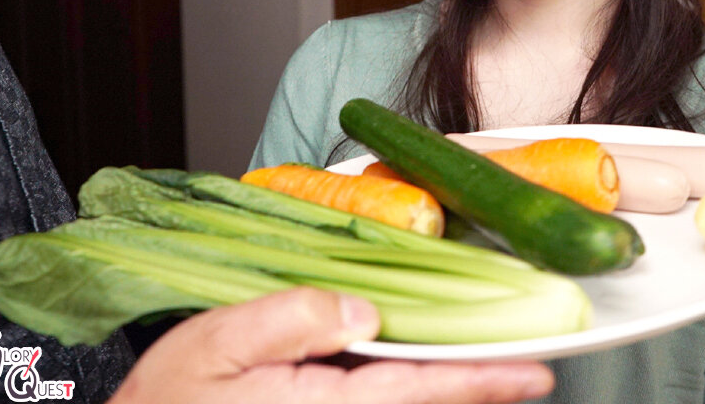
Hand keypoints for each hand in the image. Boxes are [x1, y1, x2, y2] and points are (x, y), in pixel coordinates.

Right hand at [109, 287, 553, 403]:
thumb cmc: (167, 400)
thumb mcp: (218, 342)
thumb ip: (293, 319)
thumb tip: (364, 309)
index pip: (421, 390)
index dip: (484, 380)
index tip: (537, 372)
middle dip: (480, 395)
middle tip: (527, 374)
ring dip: (449, 399)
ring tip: (490, 380)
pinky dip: (411, 398)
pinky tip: (420, 385)